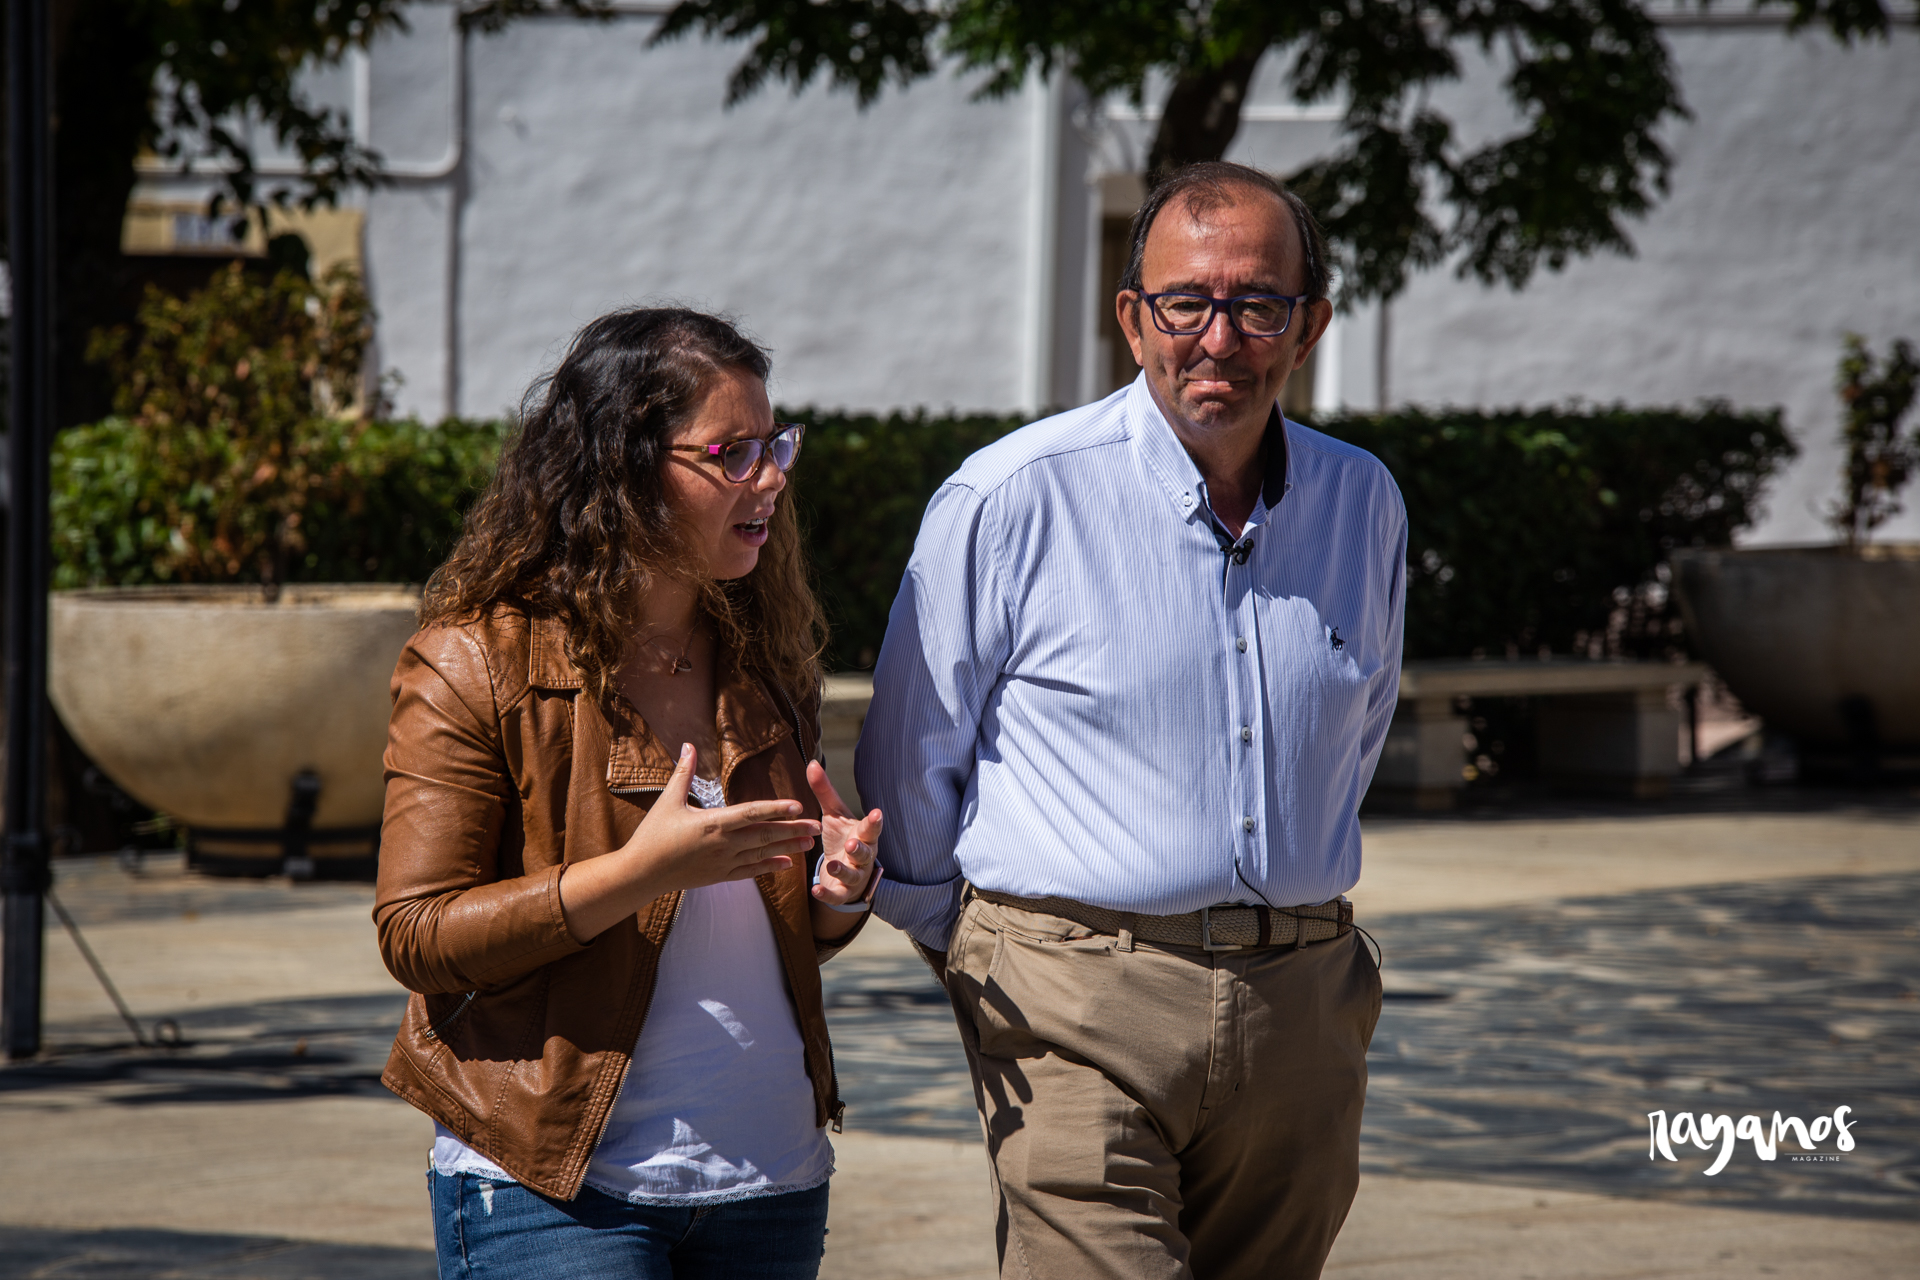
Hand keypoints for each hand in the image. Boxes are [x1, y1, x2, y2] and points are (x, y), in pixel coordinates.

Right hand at [559, 743, 818, 941]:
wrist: (640, 874)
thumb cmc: (653, 835)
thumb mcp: (668, 800)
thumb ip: (683, 773)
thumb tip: (688, 744)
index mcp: (713, 823)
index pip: (751, 813)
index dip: (776, 808)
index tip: (798, 805)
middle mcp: (723, 844)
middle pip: (765, 835)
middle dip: (792, 830)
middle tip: (817, 826)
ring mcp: (723, 862)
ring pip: (762, 854)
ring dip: (787, 848)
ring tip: (810, 844)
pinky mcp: (719, 876)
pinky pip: (750, 872)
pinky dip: (769, 867)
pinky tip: (787, 864)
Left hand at [806, 760, 880, 907]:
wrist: (843, 872)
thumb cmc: (841, 838)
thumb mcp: (833, 815)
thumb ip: (824, 792)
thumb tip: (812, 763)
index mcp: (863, 835)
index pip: (870, 828)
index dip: (874, 822)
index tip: (877, 813)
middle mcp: (863, 856)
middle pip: (866, 853)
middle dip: (860, 849)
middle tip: (852, 843)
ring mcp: (854, 876)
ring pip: (853, 874)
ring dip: (843, 870)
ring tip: (831, 865)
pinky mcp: (842, 892)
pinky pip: (837, 895)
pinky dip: (827, 895)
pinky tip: (816, 891)